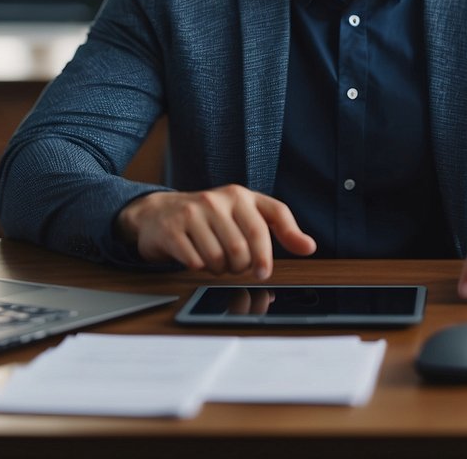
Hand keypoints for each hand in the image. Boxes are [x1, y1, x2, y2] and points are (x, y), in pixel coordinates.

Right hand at [116, 184, 315, 278]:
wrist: (157, 213)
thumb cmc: (209, 217)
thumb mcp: (244, 214)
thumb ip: (278, 228)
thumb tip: (309, 246)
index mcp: (241, 195)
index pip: (271, 218)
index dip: (272, 249)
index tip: (266, 272)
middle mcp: (218, 199)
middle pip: (243, 249)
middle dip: (240, 267)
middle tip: (234, 266)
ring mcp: (193, 212)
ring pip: (219, 259)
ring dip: (219, 270)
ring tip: (214, 260)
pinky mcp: (172, 229)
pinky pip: (195, 262)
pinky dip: (198, 268)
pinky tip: (195, 258)